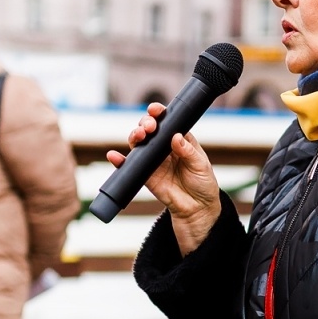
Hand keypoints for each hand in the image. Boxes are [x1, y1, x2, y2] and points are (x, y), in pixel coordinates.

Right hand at [105, 102, 220, 254]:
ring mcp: (153, 160)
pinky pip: (130, 166)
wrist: (196, 208)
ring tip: (138, 136)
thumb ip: (188, 151)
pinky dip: (120, 161)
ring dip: (135, 136)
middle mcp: (164, 147)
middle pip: (149, 129)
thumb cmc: (203, 183)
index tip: (155, 110)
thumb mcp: (200, 165)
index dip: (160, 113)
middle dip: (145, 123)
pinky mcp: (145, 174)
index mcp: (180, 139)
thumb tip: (176, 137)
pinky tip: (115, 157)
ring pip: (139, 143)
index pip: (168, 122)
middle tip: (149, 127)